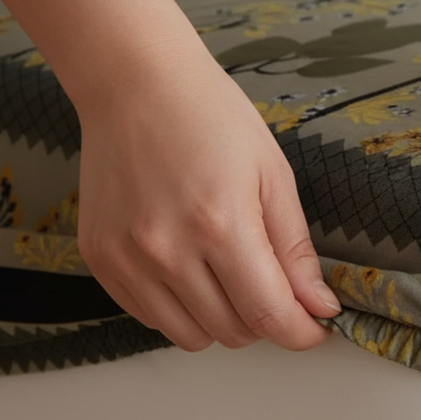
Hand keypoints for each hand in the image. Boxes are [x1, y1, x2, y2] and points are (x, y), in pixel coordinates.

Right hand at [76, 44, 339, 351]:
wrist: (135, 84)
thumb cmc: (211, 118)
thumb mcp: (273, 176)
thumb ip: (295, 251)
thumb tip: (319, 306)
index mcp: (221, 225)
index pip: (269, 314)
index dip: (301, 333)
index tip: (315, 329)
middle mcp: (168, 250)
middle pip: (233, 332)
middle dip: (266, 320)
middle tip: (274, 286)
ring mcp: (127, 259)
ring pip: (192, 336)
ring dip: (224, 320)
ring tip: (231, 275)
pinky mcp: (101, 260)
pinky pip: (151, 318)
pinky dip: (181, 309)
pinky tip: (193, 269)